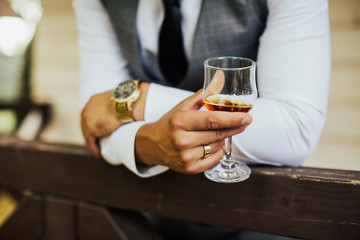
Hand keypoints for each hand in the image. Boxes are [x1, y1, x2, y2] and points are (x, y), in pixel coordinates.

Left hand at [81, 90, 121, 156]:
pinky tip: (98, 153)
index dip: (94, 122)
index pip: (91, 114)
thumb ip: (115, 106)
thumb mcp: (118, 100)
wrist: (127, 103)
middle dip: (91, 133)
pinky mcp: (91, 129)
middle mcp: (87, 108)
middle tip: (96, 141)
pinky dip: (94, 148)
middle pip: (86, 124)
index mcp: (93, 100)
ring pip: (87, 134)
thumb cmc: (128, 101)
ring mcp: (87, 118)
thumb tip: (121, 110)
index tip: (98, 129)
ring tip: (98, 149)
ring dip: (92, 142)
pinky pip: (90, 141)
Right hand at [135, 89, 251, 174]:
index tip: (247, 117)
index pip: (212, 120)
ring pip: (218, 146)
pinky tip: (211, 144)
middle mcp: (182, 140)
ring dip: (223, 138)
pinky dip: (217, 151)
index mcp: (180, 121)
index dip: (232, 119)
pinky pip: (214, 159)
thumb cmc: (170, 123)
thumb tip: (221, 77)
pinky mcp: (190, 169)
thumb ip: (205, 93)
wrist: (152, 144)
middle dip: (235, 127)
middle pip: (218, 134)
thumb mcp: (184, 106)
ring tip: (216, 133)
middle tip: (244, 121)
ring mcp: (186, 156)